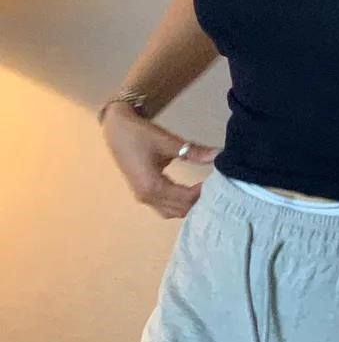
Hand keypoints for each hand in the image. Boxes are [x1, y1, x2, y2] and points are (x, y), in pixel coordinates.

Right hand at [101, 102, 220, 218]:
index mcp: (152, 187)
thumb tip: (218, 154)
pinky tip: (191, 192)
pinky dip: (178, 203)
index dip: (204, 192)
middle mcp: (147, 198)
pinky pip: (164, 207)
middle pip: (180, 209)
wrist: (116, 129)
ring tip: (205, 190)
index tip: (219, 181)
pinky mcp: (143, 194)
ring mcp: (143, 198)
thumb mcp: (167, 141)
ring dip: (188, 204)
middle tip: (216, 187)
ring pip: (172, 212)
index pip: (186, 198)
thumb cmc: (140, 134)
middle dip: (198, 201)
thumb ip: (193, 152)